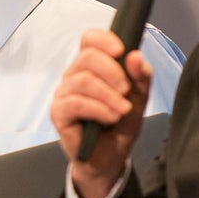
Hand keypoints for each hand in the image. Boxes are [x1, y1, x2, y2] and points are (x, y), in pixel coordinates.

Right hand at [50, 28, 151, 197]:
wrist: (110, 158)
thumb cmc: (120, 125)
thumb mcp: (138, 98)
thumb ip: (140, 77)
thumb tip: (135, 56)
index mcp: (91, 66)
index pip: (89, 39)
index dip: (104, 40)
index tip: (121, 51)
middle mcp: (74, 76)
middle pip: (87, 57)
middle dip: (112, 72)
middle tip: (126, 90)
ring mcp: (64, 94)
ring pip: (83, 80)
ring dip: (108, 95)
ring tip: (122, 110)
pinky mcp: (58, 113)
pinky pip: (75, 102)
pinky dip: (98, 109)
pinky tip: (110, 117)